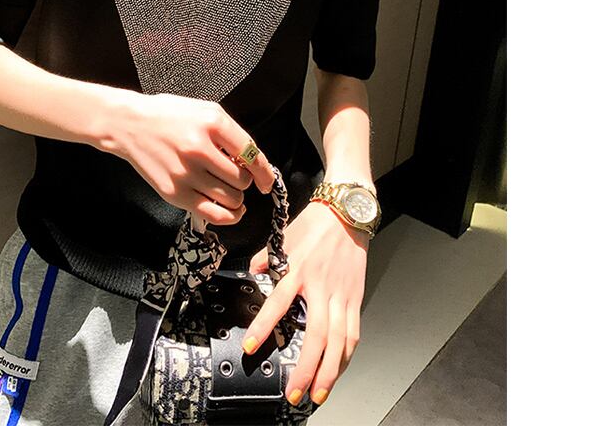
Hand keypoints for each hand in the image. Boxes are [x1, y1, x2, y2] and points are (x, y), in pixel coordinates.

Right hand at [104, 91, 276, 224]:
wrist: (130, 125)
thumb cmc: (170, 115)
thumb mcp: (206, 110)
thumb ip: (231, 134)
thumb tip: (253, 163)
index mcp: (212, 123)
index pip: (252, 155)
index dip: (265, 173)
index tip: (266, 182)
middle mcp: (200, 148)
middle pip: (242, 180)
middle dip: (245, 181)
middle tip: (234, 175)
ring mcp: (186, 173)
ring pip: (231, 198)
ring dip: (236, 197)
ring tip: (228, 188)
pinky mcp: (174, 192)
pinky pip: (212, 213)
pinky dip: (228, 215)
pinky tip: (230, 209)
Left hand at [241, 201, 369, 407]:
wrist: (347, 212)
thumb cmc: (316, 224)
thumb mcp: (284, 237)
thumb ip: (266, 258)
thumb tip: (251, 272)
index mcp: (299, 270)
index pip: (279, 302)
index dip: (264, 325)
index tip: (251, 345)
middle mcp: (321, 286)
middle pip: (316, 334)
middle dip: (306, 367)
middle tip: (295, 391)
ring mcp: (342, 295)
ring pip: (338, 340)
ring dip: (329, 371)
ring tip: (318, 393)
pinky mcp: (356, 298)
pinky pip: (353, 333)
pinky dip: (346, 355)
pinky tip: (337, 371)